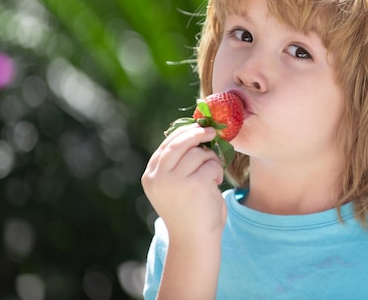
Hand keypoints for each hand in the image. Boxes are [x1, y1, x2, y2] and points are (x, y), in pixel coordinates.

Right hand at [142, 124, 226, 238]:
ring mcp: (175, 181)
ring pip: (199, 153)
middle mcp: (159, 177)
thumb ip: (177, 163)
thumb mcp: (175, 185)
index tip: (198, 127)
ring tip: (212, 177)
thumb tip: (194, 131)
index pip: (167, 145)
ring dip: (211, 161)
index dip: (184, 133)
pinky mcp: (195, 185)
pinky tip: (214, 186)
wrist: (194, 240)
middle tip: (213, 131)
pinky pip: (211, 165)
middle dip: (198, 134)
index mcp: (151, 176)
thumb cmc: (189, 211)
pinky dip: (217, 173)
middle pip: (180, 143)